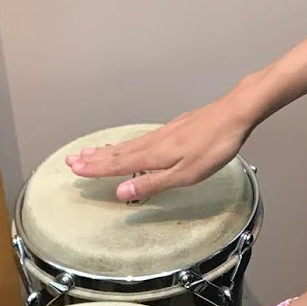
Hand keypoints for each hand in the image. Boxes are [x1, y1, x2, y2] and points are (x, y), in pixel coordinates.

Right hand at [66, 95, 253, 201]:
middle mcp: (154, 142)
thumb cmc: (214, 147)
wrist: (234, 114)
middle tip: (71, 159)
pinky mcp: (175, 128)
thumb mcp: (185, 174)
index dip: (96, 168)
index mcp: (154, 155)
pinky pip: (142, 138)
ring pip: (129, 144)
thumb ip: (153, 183)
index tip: (74, 169)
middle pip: (118, 152)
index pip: (118, 164)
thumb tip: (121, 192)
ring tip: (91, 151)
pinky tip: (129, 144)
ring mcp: (165, 133)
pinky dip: (127, 143)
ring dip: (108, 150)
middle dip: (95, 158)